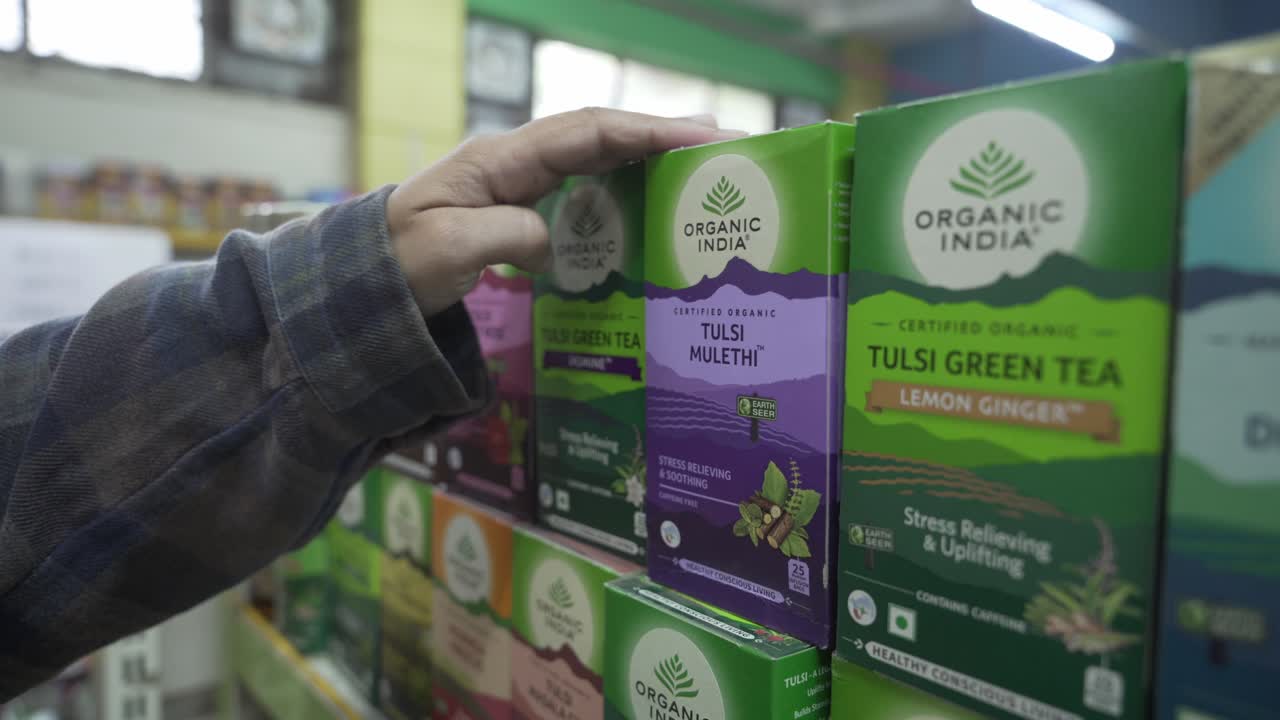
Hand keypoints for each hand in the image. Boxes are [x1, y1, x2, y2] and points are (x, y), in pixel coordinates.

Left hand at [387, 108, 743, 316]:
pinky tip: (651, 210)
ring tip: (700, 173)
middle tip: (724, 147)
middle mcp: (516, 161)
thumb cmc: (399, 262)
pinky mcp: (522, 208)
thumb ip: (507, 237)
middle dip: (663, 137)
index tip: (700, 136)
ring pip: (597, 159)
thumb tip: (553, 242)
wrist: (365, 280)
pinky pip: (583, 191)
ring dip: (649, 161)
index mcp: (501, 160)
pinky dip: (624, 192)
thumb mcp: (447, 250)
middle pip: (602, 136)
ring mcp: (520, 183)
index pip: (587, 133)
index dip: (646, 131)